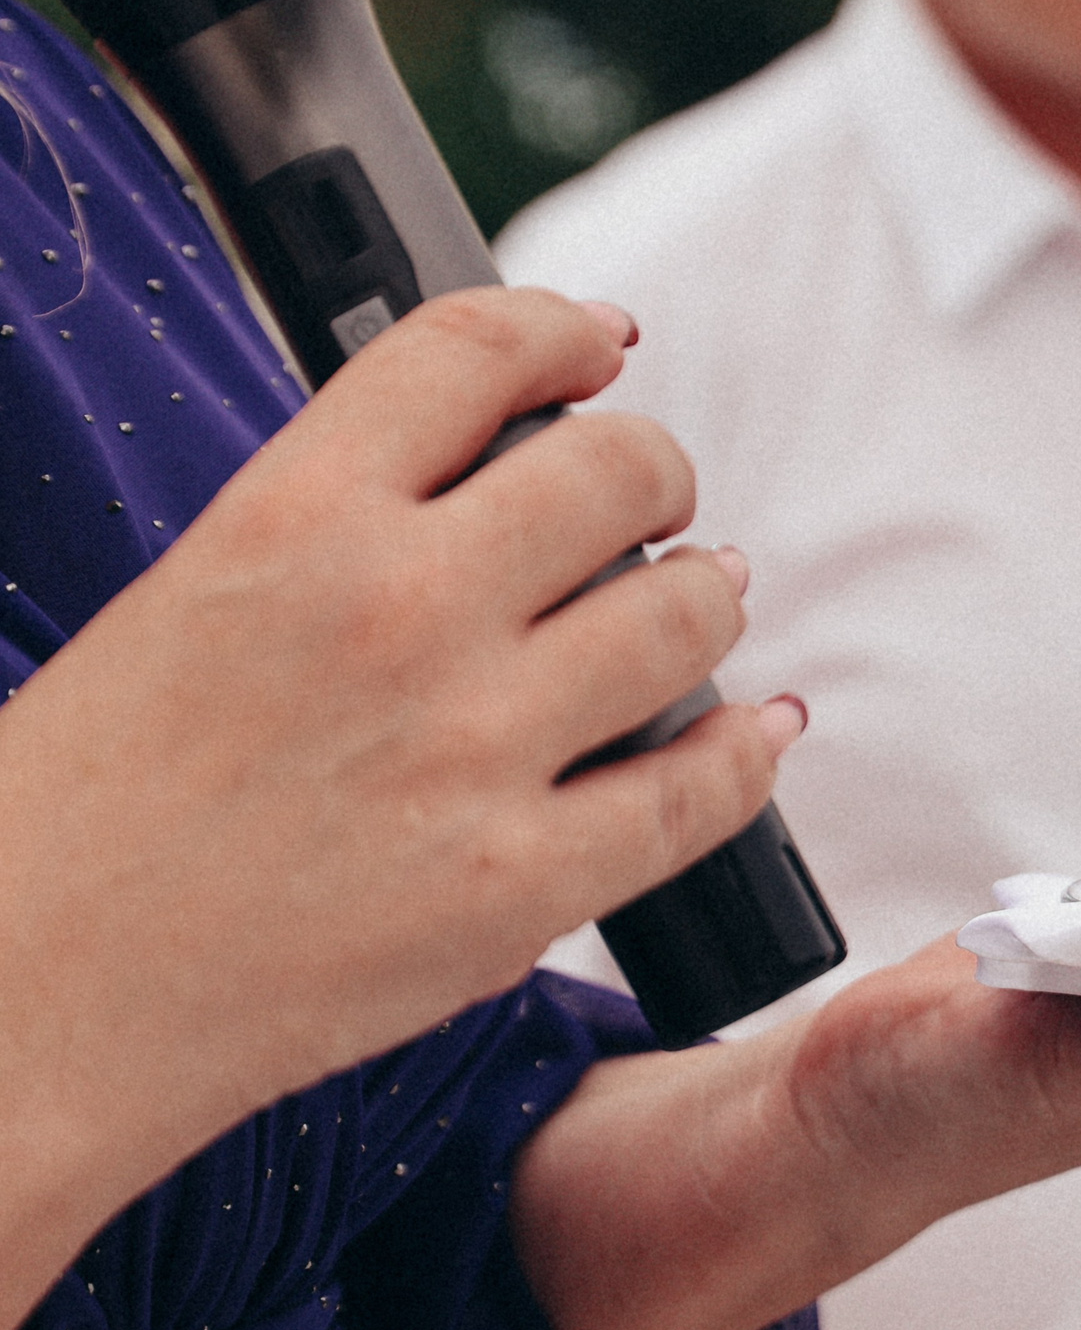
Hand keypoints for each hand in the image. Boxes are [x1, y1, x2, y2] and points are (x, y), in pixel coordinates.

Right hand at [0, 288, 796, 1319]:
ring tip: (705, 598)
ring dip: (711, 595)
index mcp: (292, 516)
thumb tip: (496, 462)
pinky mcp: (517, 887)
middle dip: (658, 471)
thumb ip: (340, 522)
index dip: (565, 328)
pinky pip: (698, 790)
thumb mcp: (190, 595)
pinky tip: (759, 728)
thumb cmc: (80, 804)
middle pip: (621, 470)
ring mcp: (469, 750)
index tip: (601, 345)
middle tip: (655, 497)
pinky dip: (749, 750)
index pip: (477, 350)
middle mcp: (398, 612)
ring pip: (686, 613)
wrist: (24, 1001)